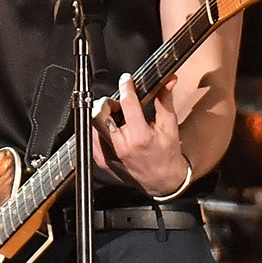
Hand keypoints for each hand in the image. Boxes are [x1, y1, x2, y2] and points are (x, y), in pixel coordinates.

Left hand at [91, 73, 190, 196]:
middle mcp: (121, 147)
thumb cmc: (167, 154)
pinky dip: (99, 130)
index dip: (126, 87)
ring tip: (117, 119)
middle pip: (99, 115)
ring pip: (93, 126)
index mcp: (140, 137)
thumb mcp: (169, 126)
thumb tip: (168, 81)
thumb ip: (164, 100)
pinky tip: (112, 131)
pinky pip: (92, 139)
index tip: (126, 80)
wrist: (162, 182)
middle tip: (117, 104)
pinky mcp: (101, 161)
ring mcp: (109, 155)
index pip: (127, 104)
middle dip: (107, 104)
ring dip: (103, 117)